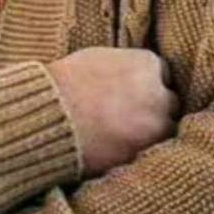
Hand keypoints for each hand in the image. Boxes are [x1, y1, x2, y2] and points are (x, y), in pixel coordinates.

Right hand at [47, 47, 177, 176]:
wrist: (44, 118)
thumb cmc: (63, 84)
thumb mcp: (99, 59)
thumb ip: (125, 66)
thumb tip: (133, 77)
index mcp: (147, 64)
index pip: (161, 74)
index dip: (146, 85)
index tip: (132, 93)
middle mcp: (158, 94)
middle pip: (169, 103)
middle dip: (153, 108)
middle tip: (129, 115)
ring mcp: (153, 128)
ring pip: (164, 130)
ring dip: (149, 132)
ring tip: (123, 134)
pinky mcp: (141, 154)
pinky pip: (148, 153)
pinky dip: (136, 150)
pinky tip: (117, 147)